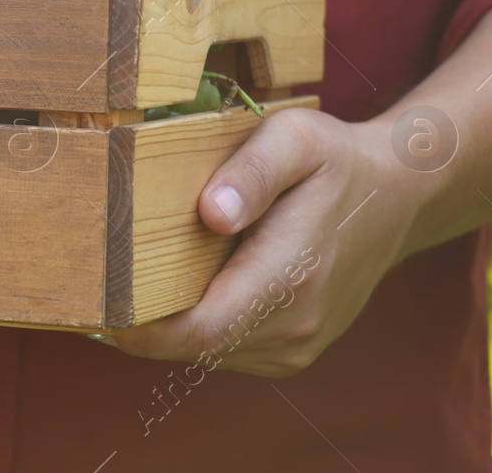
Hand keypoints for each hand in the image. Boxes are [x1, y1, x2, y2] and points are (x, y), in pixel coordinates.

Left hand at [108, 106, 422, 376]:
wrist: (399, 195)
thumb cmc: (336, 161)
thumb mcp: (294, 139)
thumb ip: (251, 173)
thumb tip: (211, 214)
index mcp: (290, 278)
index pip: (197, 331)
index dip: (137, 327)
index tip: (92, 301)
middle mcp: (295, 326)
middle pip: (191, 346)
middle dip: (139, 322)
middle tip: (94, 280)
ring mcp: (296, 345)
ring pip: (205, 351)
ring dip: (166, 323)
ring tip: (132, 274)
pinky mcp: (291, 348)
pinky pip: (225, 348)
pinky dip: (194, 323)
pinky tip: (179, 282)